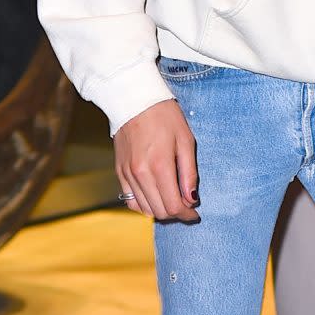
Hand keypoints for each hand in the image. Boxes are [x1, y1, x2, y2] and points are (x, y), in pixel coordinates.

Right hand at [114, 99, 199, 221]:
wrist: (135, 100)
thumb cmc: (165, 116)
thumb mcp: (185, 139)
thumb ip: (189, 172)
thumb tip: (191, 199)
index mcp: (159, 166)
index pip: (174, 205)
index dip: (187, 214)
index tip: (195, 213)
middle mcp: (140, 174)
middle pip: (160, 211)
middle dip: (176, 213)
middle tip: (187, 205)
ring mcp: (127, 175)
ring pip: (145, 209)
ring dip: (161, 209)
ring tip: (173, 199)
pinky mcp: (119, 172)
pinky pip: (131, 201)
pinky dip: (144, 205)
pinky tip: (155, 195)